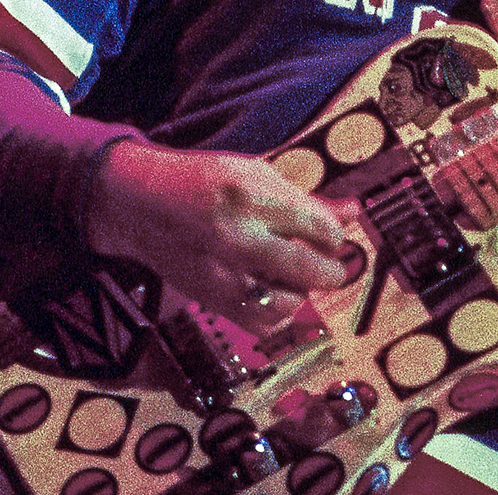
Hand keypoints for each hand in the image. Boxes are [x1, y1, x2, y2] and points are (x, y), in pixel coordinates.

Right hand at [84, 141, 347, 318]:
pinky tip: (273, 293)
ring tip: (295, 277)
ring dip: (302, 292)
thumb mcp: (257, 174)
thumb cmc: (204, 182)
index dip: (336, 236)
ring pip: (287, 303)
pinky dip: (276, 313)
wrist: (144, 203)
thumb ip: (307, 199)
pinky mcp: (210, 297)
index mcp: (252, 196)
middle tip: (331, 266)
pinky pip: (260, 323)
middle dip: (332, 270)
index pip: (320, 228)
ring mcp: (222, 271)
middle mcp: (238, 237)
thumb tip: (354, 211)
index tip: (333, 236)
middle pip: (309, 269)